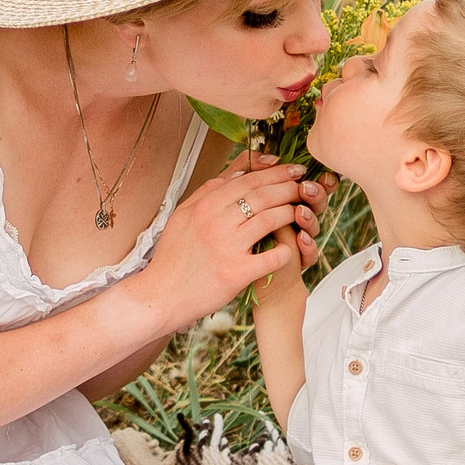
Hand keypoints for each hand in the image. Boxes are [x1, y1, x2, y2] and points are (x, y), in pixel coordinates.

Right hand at [132, 158, 311, 330]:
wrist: (160, 296)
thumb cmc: (172, 257)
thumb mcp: (183, 215)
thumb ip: (209, 191)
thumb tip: (238, 171)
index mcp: (204, 205)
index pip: (247, 179)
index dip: (275, 172)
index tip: (292, 169)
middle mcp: (215, 222)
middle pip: (262, 195)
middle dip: (289, 187)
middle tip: (304, 185)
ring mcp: (227, 247)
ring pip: (271, 220)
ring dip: (291, 213)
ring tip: (302, 211)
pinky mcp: (236, 273)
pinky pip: (272, 256)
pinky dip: (286, 249)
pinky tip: (291, 247)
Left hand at [252, 166, 333, 312]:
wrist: (242, 276)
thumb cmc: (242, 240)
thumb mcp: (242, 207)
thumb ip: (251, 180)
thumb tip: (265, 158)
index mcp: (284, 201)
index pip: (301, 182)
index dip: (302, 175)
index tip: (301, 167)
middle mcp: (295, 218)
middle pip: (315, 199)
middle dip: (312, 192)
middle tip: (304, 188)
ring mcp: (298, 239)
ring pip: (314, 223)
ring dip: (310, 217)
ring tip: (300, 212)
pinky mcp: (297, 261)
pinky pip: (310, 252)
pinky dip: (307, 247)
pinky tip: (302, 241)